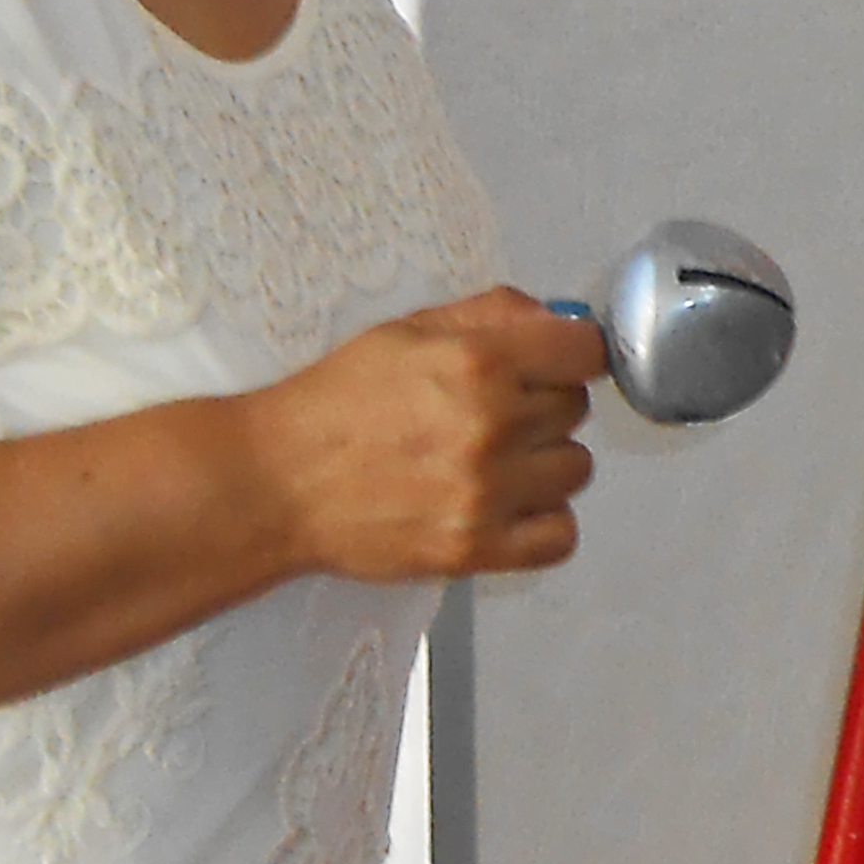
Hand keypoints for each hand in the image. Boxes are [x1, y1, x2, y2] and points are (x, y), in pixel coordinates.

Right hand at [252, 286, 607, 583]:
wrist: (278, 483)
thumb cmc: (335, 403)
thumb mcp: (408, 330)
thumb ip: (492, 313)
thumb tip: (555, 318)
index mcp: (478, 362)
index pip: (586, 351)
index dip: (570, 353)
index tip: (553, 363)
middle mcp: (492, 426)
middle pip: (575, 409)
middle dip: (542, 404)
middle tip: (492, 413)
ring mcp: (487, 493)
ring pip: (575, 470)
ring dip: (544, 463)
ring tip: (493, 462)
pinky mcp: (477, 549)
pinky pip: (561, 535)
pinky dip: (543, 521)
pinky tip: (507, 505)